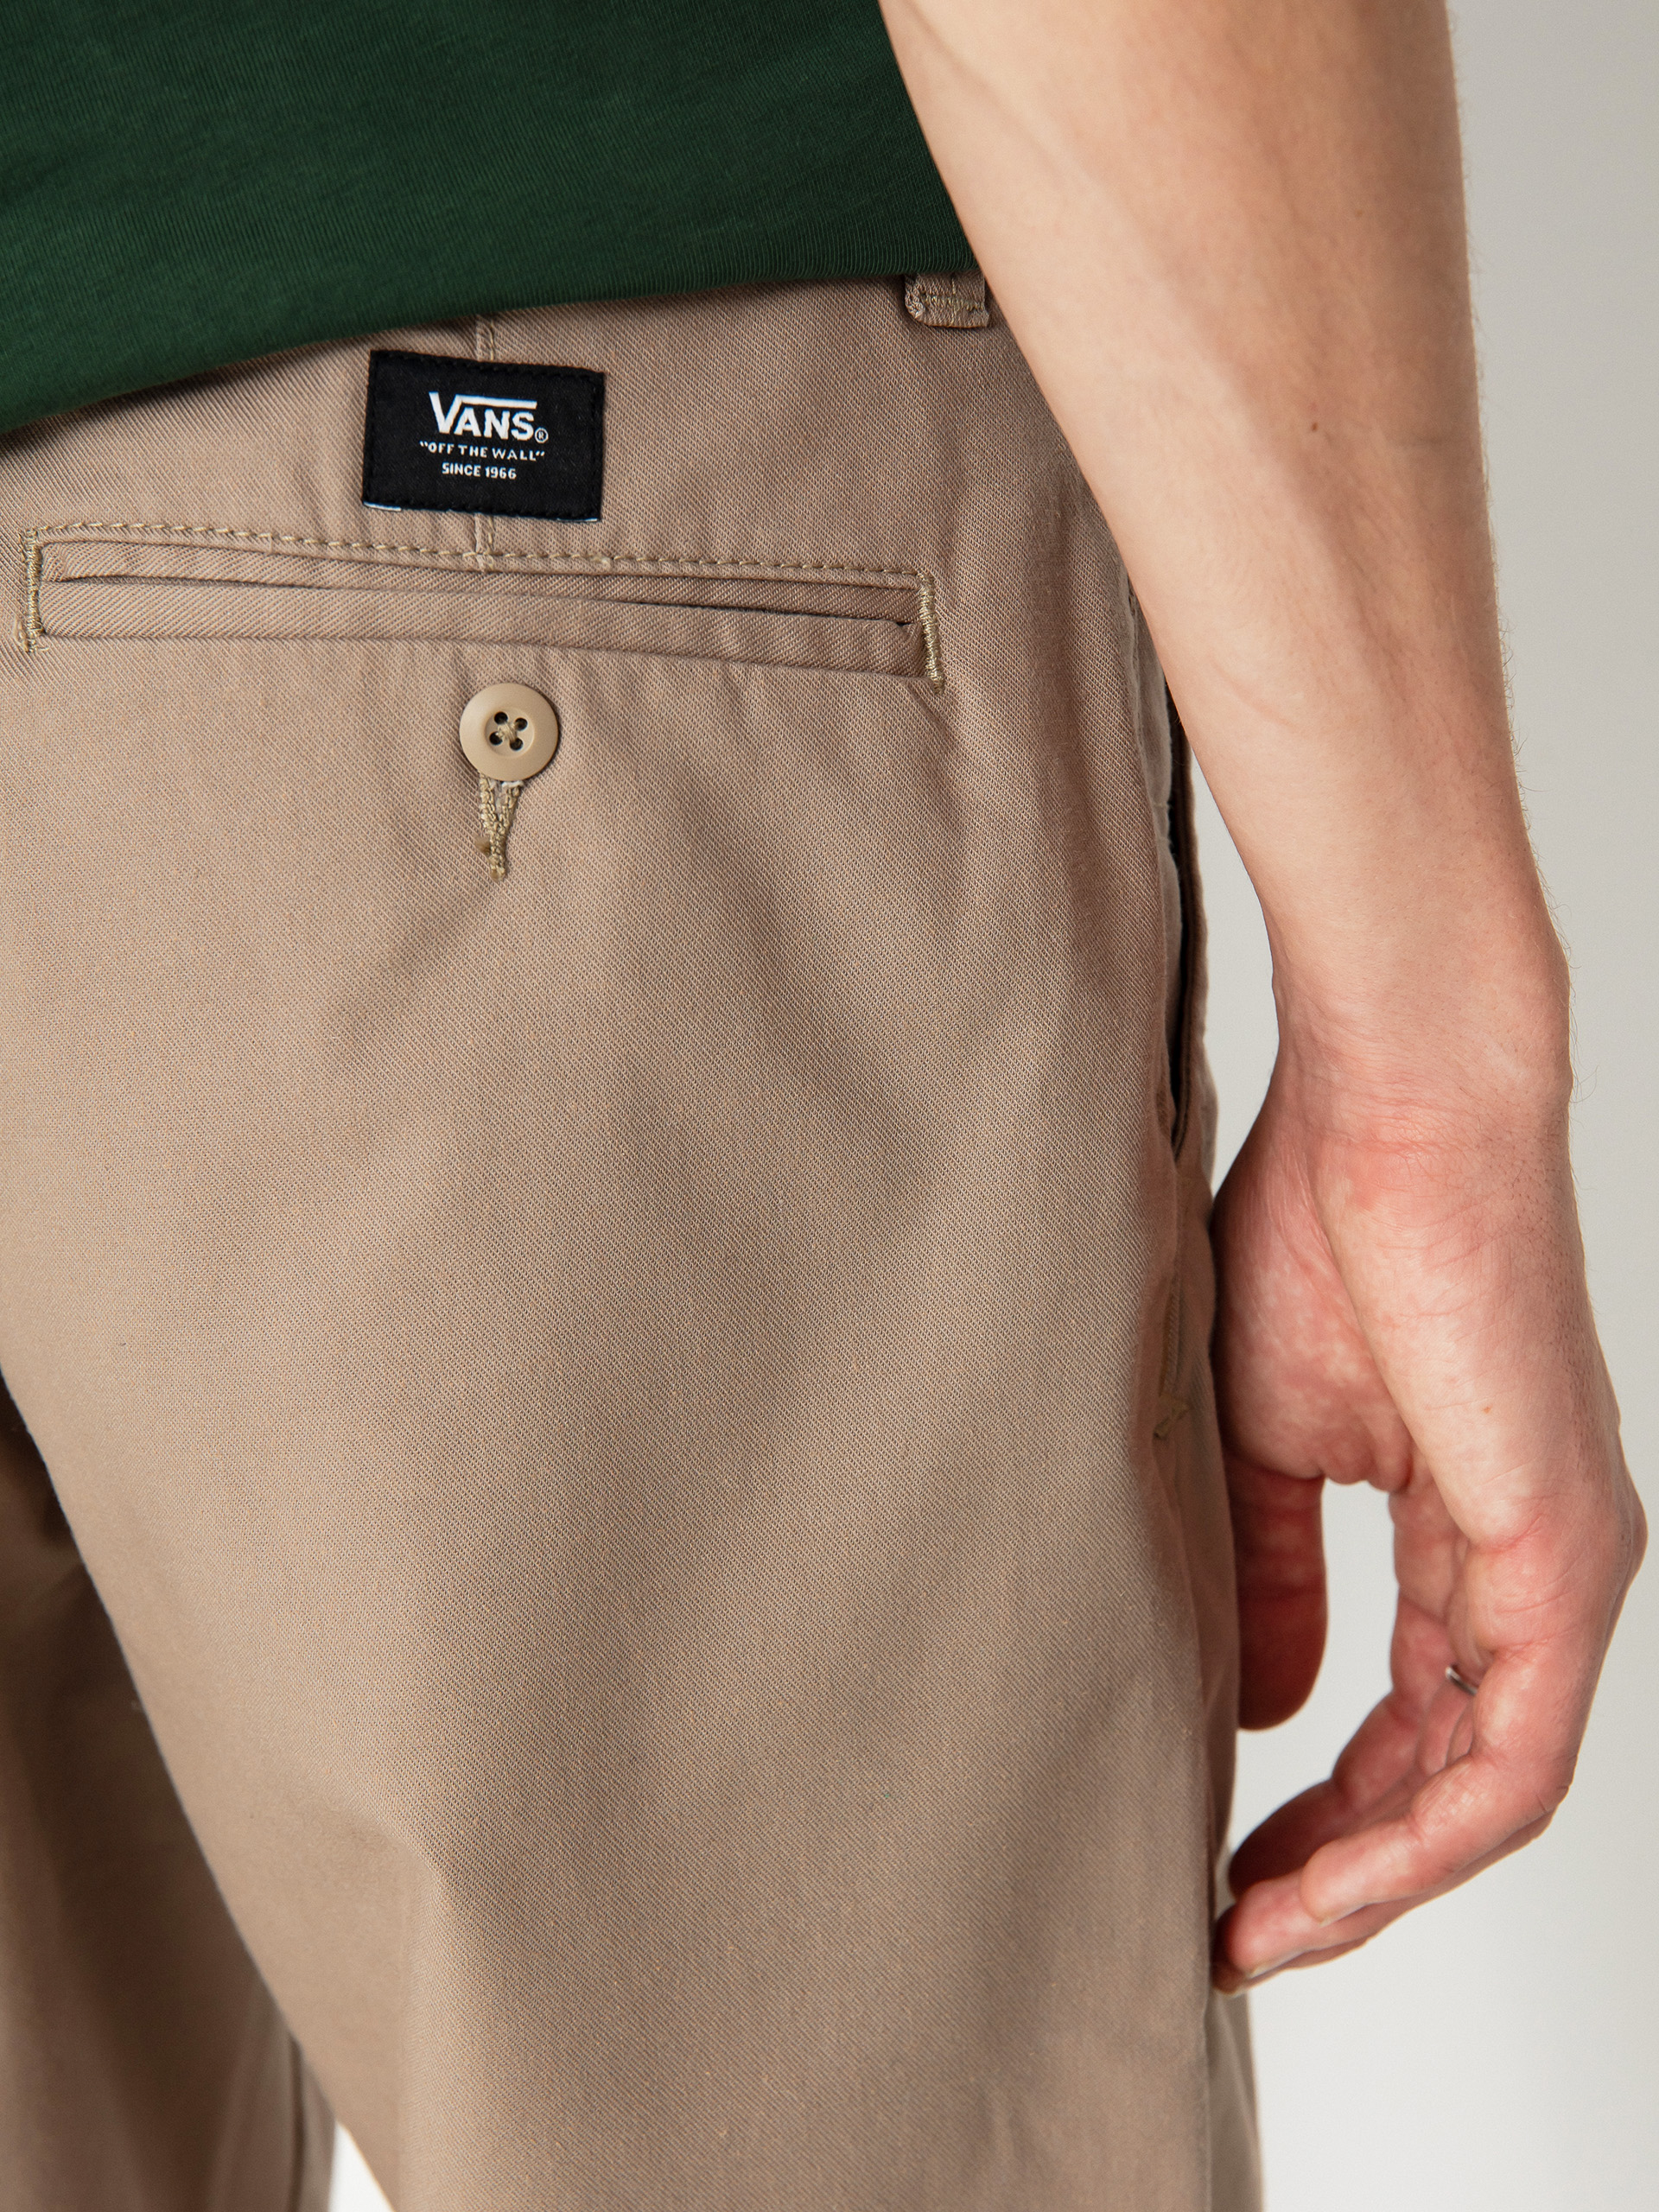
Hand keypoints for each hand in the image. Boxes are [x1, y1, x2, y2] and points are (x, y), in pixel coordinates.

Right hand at [1209, 1028, 1645, 1990]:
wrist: (1390, 1110)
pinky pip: (1511, 1754)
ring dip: (1371, 1879)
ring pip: (1489, 1789)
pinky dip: (1420, 1835)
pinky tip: (1329, 1877)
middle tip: (1229, 1929)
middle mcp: (1538, 1565)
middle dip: (1338, 1871)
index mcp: (1471, 1530)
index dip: (1319, 1812)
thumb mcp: (1266, 1442)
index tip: (1217, 1864)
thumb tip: (1266, 1708)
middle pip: (1451, 1775)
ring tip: (1257, 1927)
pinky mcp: (1566, 1556)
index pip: (1411, 1715)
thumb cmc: (1318, 1229)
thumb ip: (1275, 1580)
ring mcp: (1564, 1566)